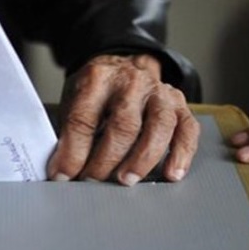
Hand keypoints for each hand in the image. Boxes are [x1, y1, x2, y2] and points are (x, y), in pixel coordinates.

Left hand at [47, 54, 199, 185]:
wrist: (122, 68)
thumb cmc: (94, 92)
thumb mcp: (73, 101)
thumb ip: (69, 133)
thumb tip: (61, 170)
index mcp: (98, 78)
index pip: (84, 119)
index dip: (73, 152)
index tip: (63, 175)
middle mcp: (132, 81)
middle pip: (124, 125)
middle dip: (106, 160)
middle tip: (93, 181)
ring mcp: (160, 91)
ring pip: (159, 126)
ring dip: (143, 159)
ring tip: (127, 180)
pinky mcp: (179, 104)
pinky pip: (187, 130)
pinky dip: (182, 154)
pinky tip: (172, 174)